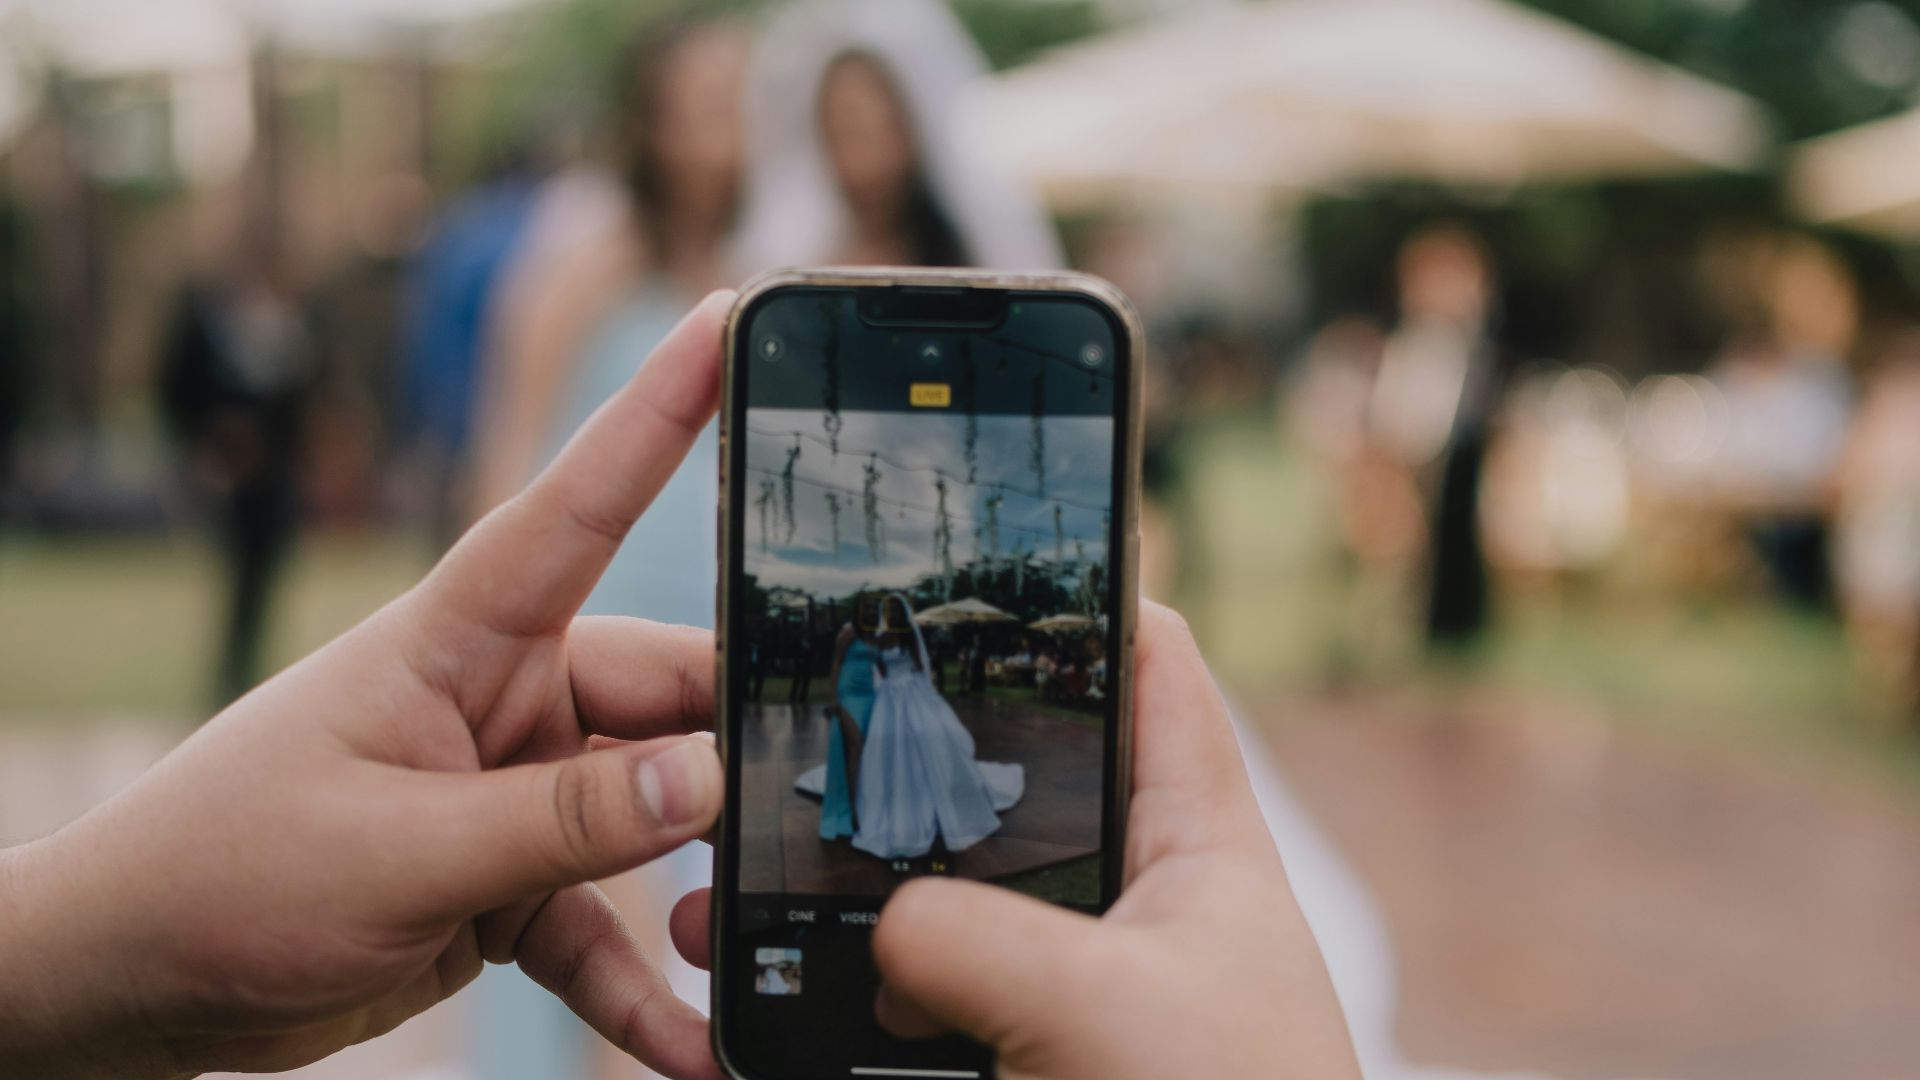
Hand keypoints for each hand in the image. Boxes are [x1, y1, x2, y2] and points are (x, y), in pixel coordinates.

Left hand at [0, 292, 736, 1079]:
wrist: (132, 982)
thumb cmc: (222, 874)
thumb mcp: (397, 849)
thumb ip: (560, 818)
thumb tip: (704, 778)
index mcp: (460, 641)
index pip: (578, 506)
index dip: (659, 412)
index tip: (730, 316)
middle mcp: (504, 700)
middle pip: (664, 698)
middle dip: (733, 758)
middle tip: (806, 812)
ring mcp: (513, 792)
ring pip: (651, 818)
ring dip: (696, 896)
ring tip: (742, 955)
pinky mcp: (509, 882)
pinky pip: (604, 926)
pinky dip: (645, 986)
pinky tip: (690, 1046)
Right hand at [666, 603, 1360, 1079]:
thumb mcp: (1104, 1011)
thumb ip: (974, 940)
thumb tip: (885, 935)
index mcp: (1197, 840)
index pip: (1150, 667)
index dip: (1078, 596)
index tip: (972, 559)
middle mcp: (1135, 900)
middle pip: (1012, 784)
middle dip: (898, 768)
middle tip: (789, 740)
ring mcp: (1078, 987)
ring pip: (943, 908)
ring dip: (842, 898)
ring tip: (731, 891)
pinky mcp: (1028, 1061)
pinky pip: (919, 1005)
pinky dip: (846, 1001)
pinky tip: (766, 998)